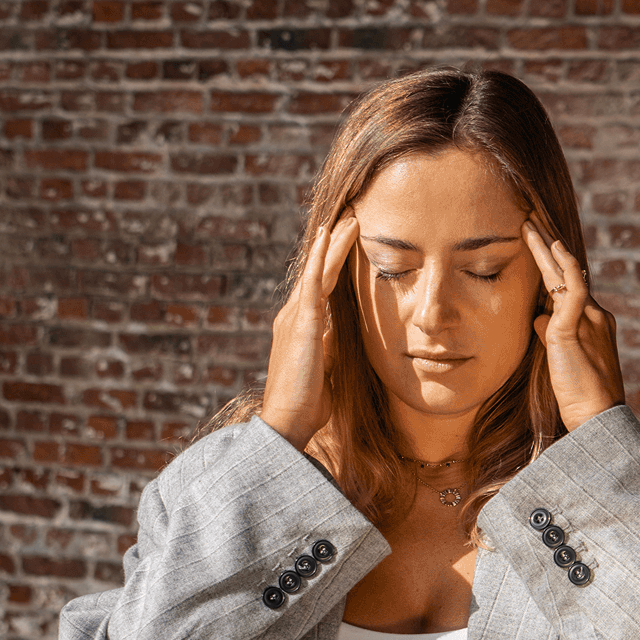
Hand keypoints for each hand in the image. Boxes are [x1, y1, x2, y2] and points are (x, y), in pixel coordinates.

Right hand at [260, 210, 359, 452]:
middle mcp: (293, 316)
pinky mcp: (301, 324)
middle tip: (351, 218)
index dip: (332, 264)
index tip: (347, 243)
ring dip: (333, 243)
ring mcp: (294, 317)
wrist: (287, 421)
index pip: (319, 287)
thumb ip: (330, 347)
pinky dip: (321, 257)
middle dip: (333, 245)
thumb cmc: (306, 403)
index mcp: (299, 327)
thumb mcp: (324, 368)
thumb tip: (340, 331)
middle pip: (317, 272)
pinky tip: (328, 236)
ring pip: (316, 270)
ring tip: (350, 219)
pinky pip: (312, 282)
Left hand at [521, 221, 624, 431]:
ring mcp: (588, 319)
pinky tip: (554, 247)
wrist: (597, 417)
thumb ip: (551, 335)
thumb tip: (537, 318)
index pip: (568, 287)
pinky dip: (566, 266)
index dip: (554, 266)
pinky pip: (574, 288)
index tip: (540, 246)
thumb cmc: (579, 396)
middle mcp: (594, 315)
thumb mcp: (559, 359)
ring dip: (548, 248)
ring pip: (568, 274)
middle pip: (568, 274)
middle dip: (550, 248)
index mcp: (591, 324)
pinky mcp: (577, 328)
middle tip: (532, 221)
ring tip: (530, 225)